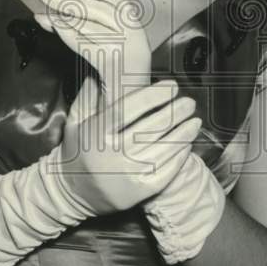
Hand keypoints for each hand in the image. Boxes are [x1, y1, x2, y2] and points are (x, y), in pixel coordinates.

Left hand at [34, 0, 152, 105]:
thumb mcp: (104, 39)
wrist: (128, 102)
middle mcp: (134, 33)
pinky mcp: (117, 67)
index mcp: (133, 22)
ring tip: (41, 15)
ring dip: (63, 18)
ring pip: (92, 26)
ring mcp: (128, 51)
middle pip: (99, 8)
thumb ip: (87, 22)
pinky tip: (54, 29)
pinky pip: (89, 46)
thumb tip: (52, 7)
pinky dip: (70, 36)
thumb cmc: (112, 68)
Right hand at [44, 75, 201, 215]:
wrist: (71, 193)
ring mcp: (128, 174)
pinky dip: (180, 155)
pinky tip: (187, 144)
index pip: (129, 108)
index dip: (154, 95)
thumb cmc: (76, 151)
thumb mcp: (75, 122)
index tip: (172, 85)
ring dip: (183, 133)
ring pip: (164, 149)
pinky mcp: (140, 192)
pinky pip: (167, 171)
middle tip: (189, 102)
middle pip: (152, 127)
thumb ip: (89, 97)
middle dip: (175, 112)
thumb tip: (101, 71)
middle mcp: (113, 153)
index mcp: (97, 132)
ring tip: (195, 120)